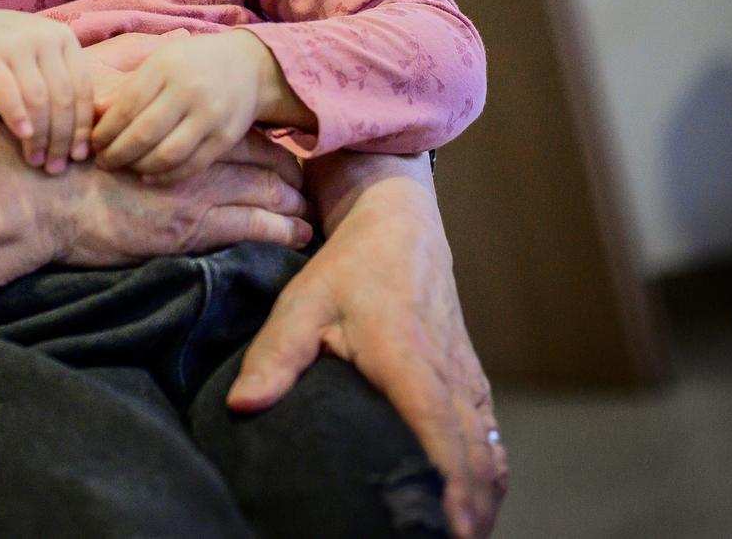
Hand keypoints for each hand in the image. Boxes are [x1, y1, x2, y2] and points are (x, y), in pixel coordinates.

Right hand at [0, 9, 94, 172]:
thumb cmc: (11, 54)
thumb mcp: (43, 58)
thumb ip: (64, 83)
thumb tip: (85, 140)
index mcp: (64, 38)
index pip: (82, 89)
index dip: (82, 127)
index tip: (78, 156)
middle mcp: (42, 37)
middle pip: (62, 97)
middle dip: (61, 138)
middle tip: (56, 167)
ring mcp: (14, 44)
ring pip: (37, 99)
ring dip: (39, 136)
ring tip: (36, 160)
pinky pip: (7, 93)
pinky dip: (17, 118)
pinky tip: (22, 137)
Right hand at [39, 133, 311, 267]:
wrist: (41, 198)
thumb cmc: (61, 166)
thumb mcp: (97, 130)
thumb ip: (126, 121)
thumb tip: (132, 114)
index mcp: (173, 133)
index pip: (237, 135)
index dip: (268, 146)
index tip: (283, 157)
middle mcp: (190, 157)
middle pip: (260, 161)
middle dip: (291, 176)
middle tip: (310, 188)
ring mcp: (193, 191)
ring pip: (265, 192)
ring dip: (294, 204)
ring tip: (311, 216)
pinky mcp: (189, 227)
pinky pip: (251, 226)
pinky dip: (281, 229)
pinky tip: (299, 236)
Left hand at [90, 30, 276, 182]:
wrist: (247, 66)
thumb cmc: (190, 63)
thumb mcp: (158, 61)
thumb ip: (127, 87)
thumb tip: (93, 112)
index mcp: (166, 67)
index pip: (127, 106)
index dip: (105, 130)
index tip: (92, 143)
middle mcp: (189, 90)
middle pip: (144, 134)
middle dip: (117, 153)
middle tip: (103, 162)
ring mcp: (211, 115)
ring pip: (167, 154)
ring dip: (139, 167)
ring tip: (125, 168)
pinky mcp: (226, 138)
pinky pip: (191, 166)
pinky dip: (166, 176)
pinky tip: (149, 175)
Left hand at [228, 155, 505, 537]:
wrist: (400, 224)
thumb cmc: (348, 265)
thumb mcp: (302, 300)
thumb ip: (275, 354)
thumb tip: (243, 406)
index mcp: (409, 360)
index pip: (438, 435)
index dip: (444, 487)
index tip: (439, 527)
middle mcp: (449, 376)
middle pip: (472, 461)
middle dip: (462, 514)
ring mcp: (466, 379)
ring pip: (488, 455)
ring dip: (479, 502)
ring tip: (451, 538)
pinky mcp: (471, 381)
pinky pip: (489, 440)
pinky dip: (485, 479)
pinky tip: (468, 510)